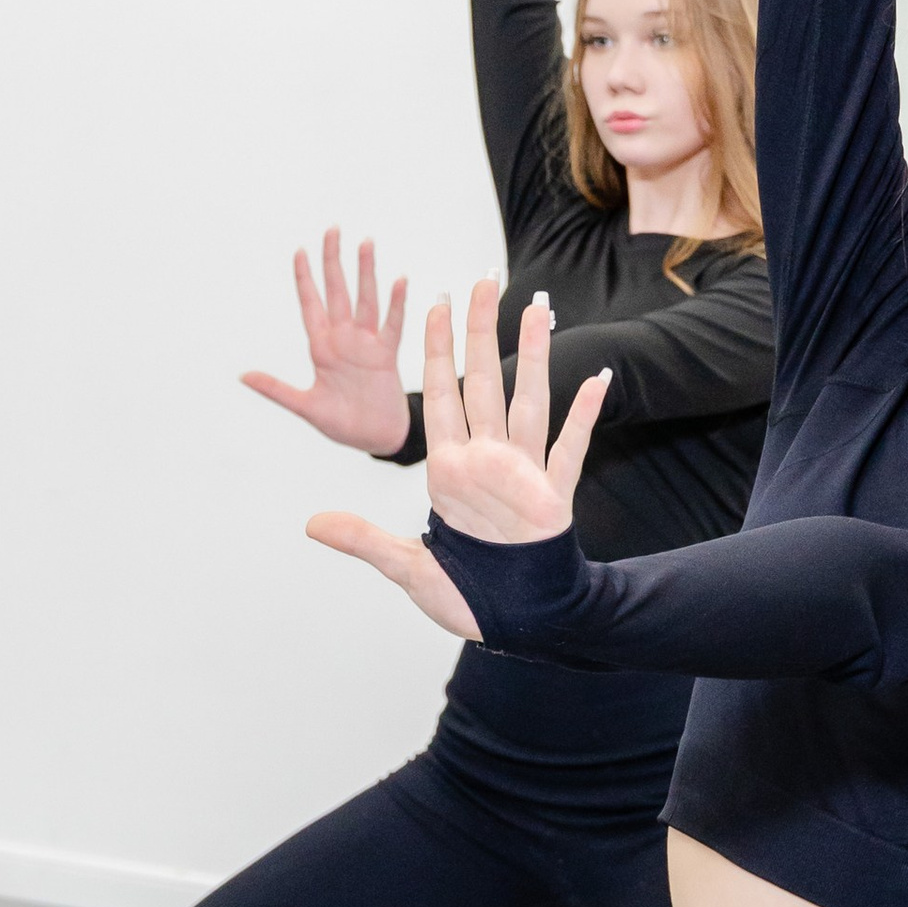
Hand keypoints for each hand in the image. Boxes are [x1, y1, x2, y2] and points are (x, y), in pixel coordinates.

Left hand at [242, 229, 411, 454]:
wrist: (376, 438)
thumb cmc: (341, 422)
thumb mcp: (305, 407)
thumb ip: (276, 390)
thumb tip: (243, 376)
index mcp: (321, 348)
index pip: (310, 306)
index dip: (304, 280)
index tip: (299, 251)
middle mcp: (343, 339)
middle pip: (337, 292)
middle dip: (333, 262)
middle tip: (332, 230)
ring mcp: (366, 344)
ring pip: (365, 300)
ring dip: (365, 272)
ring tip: (365, 243)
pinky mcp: (387, 355)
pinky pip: (392, 325)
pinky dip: (396, 304)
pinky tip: (398, 280)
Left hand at [307, 280, 610, 630]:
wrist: (515, 625)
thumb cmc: (466, 597)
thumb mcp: (407, 568)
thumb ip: (364, 541)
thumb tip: (311, 526)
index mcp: (448, 472)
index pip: (440, 397)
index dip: (437, 352)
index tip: (435, 307)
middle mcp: (485, 463)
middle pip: (484, 384)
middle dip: (482, 332)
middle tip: (484, 281)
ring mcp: (522, 475)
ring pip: (528, 401)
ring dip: (533, 356)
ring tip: (537, 309)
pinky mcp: (554, 496)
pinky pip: (570, 447)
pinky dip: (583, 414)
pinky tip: (596, 378)